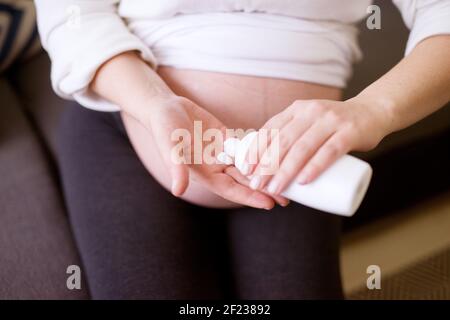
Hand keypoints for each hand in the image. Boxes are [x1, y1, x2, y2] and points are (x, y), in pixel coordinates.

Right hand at [139, 95, 285, 208]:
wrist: (165, 108)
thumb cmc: (164, 130)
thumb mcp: (170, 149)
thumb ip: (177, 168)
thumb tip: (179, 191)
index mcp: (204, 174)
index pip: (231, 189)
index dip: (250, 196)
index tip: (270, 204)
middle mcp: (216, 166)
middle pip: (245, 180)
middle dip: (265, 188)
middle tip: (288, 196)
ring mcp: (223, 152)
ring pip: (249, 164)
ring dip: (267, 170)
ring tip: (288, 176)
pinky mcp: (227, 137)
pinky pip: (246, 144)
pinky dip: (261, 147)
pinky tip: (280, 149)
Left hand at [245, 97, 390, 194]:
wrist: (373, 112)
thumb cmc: (335, 124)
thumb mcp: (310, 121)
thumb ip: (292, 134)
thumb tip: (266, 163)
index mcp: (297, 109)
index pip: (270, 129)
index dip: (255, 149)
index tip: (245, 168)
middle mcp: (311, 111)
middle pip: (283, 141)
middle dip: (266, 165)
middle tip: (256, 184)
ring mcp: (331, 121)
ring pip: (303, 148)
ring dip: (285, 171)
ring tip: (274, 188)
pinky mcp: (349, 133)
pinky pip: (329, 151)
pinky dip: (315, 167)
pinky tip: (303, 181)